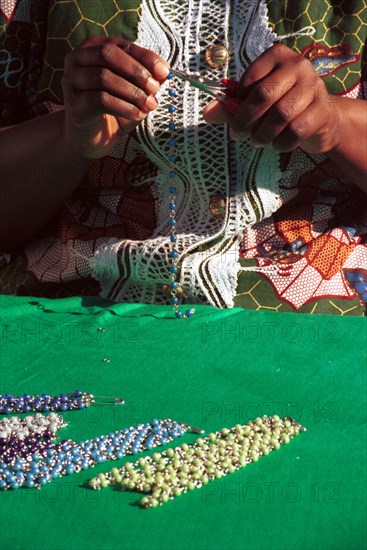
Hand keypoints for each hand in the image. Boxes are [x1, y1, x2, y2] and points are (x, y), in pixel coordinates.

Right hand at [62, 36, 168, 158]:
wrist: (92, 139)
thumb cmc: (113, 111)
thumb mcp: (134, 91)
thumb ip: (146, 79)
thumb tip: (163, 71)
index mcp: (92, 48)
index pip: (120, 45)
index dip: (144, 56)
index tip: (164, 71)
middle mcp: (76, 60)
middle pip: (108, 54)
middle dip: (136, 71)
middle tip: (154, 88)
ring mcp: (71, 81)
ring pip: (104, 77)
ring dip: (132, 92)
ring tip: (149, 105)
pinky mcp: (74, 104)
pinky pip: (101, 100)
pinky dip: (124, 107)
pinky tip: (138, 115)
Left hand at [203, 43, 341, 154]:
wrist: (321, 121)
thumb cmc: (281, 108)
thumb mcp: (254, 104)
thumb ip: (230, 107)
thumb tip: (207, 113)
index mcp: (276, 56)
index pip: (248, 81)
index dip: (236, 105)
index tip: (234, 118)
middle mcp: (297, 65)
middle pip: (263, 95)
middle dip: (245, 121)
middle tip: (239, 135)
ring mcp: (313, 86)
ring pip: (280, 115)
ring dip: (262, 135)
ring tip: (258, 141)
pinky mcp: (322, 110)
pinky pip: (295, 131)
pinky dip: (281, 143)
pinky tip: (278, 144)